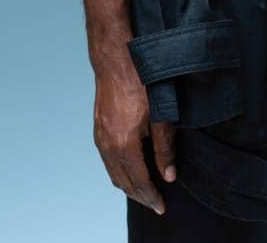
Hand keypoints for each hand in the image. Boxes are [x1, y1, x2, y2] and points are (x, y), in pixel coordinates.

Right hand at [93, 51, 175, 215]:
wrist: (115, 60)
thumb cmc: (139, 82)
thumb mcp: (160, 115)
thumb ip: (165, 148)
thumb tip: (169, 175)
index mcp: (124, 144)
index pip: (139, 181)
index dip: (151, 196)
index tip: (162, 206)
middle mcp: (108, 145)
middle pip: (123, 182)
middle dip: (140, 195)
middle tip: (154, 203)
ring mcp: (100, 137)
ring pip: (112, 173)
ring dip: (128, 186)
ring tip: (143, 191)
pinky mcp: (98, 130)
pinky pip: (107, 161)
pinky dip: (118, 172)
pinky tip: (128, 170)